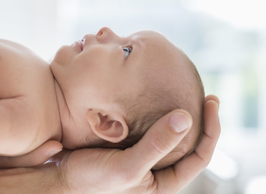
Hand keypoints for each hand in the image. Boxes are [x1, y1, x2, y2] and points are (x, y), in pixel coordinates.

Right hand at [53, 95, 220, 193]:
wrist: (60, 175)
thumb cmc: (92, 179)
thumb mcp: (127, 166)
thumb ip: (156, 145)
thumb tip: (186, 117)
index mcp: (164, 182)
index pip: (200, 156)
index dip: (212, 130)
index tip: (211, 101)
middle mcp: (156, 169)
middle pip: (187, 143)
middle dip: (198, 119)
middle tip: (205, 93)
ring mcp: (142, 154)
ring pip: (167, 132)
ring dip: (175, 112)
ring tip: (182, 90)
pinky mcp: (127, 142)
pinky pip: (147, 125)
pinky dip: (153, 110)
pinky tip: (152, 94)